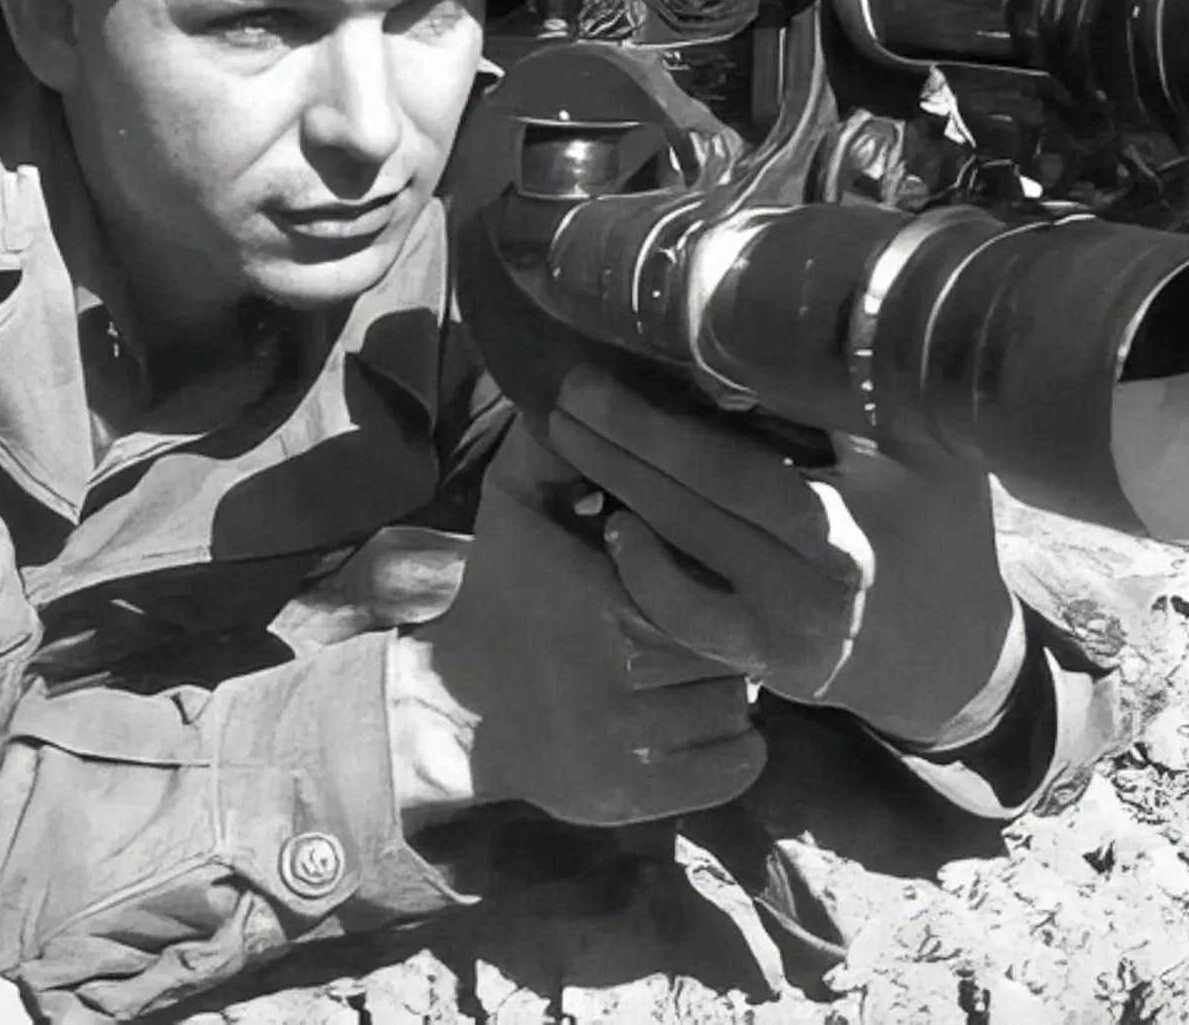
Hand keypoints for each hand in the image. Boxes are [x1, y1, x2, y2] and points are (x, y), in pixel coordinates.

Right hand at [391, 421, 764, 829]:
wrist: (452, 704)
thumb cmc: (497, 596)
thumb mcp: (509, 509)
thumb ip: (545, 448)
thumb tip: (572, 389)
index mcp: (610, 602)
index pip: (702, 587)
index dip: (696, 581)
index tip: (670, 581)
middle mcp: (626, 678)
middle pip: (727, 648)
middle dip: (715, 635)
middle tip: (691, 628)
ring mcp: (634, 746)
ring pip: (736, 706)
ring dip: (723, 691)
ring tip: (688, 677)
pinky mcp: (640, 799)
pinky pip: (734, 769)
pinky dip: (735, 751)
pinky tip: (704, 725)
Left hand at [545, 368, 1020, 747]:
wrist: (949, 655)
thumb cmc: (933, 528)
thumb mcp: (927, 451)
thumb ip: (863, 396)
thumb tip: (795, 309)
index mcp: (881, 485)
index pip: (797, 415)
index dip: (720, 377)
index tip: (657, 336)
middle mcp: (840, 552)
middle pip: (722, 475)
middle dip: (637, 427)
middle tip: (577, 386)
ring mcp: (801, 610)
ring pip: (694, 535)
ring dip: (623, 481)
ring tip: (569, 434)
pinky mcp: (772, 656)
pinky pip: (692, 615)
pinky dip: (647, 573)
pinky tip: (615, 530)